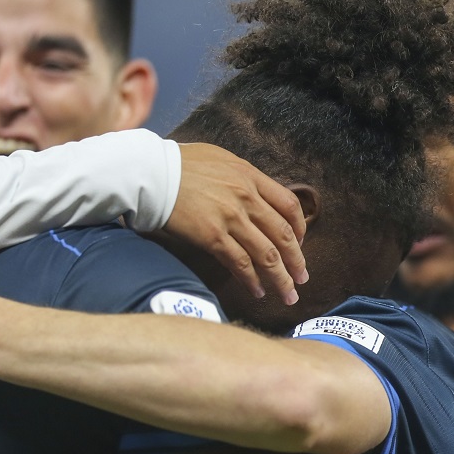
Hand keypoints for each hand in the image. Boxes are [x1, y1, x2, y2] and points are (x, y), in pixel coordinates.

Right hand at [168, 143, 307, 304]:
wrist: (151, 172)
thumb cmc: (179, 164)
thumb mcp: (220, 160)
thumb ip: (241, 178)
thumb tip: (253, 195)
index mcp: (250, 176)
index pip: (288, 205)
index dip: (299, 228)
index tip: (299, 243)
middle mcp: (246, 197)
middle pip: (283, 235)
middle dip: (296, 261)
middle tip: (302, 278)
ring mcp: (231, 218)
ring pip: (267, 254)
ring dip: (281, 278)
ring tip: (288, 294)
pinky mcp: (213, 236)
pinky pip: (241, 263)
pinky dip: (252, 281)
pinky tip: (258, 291)